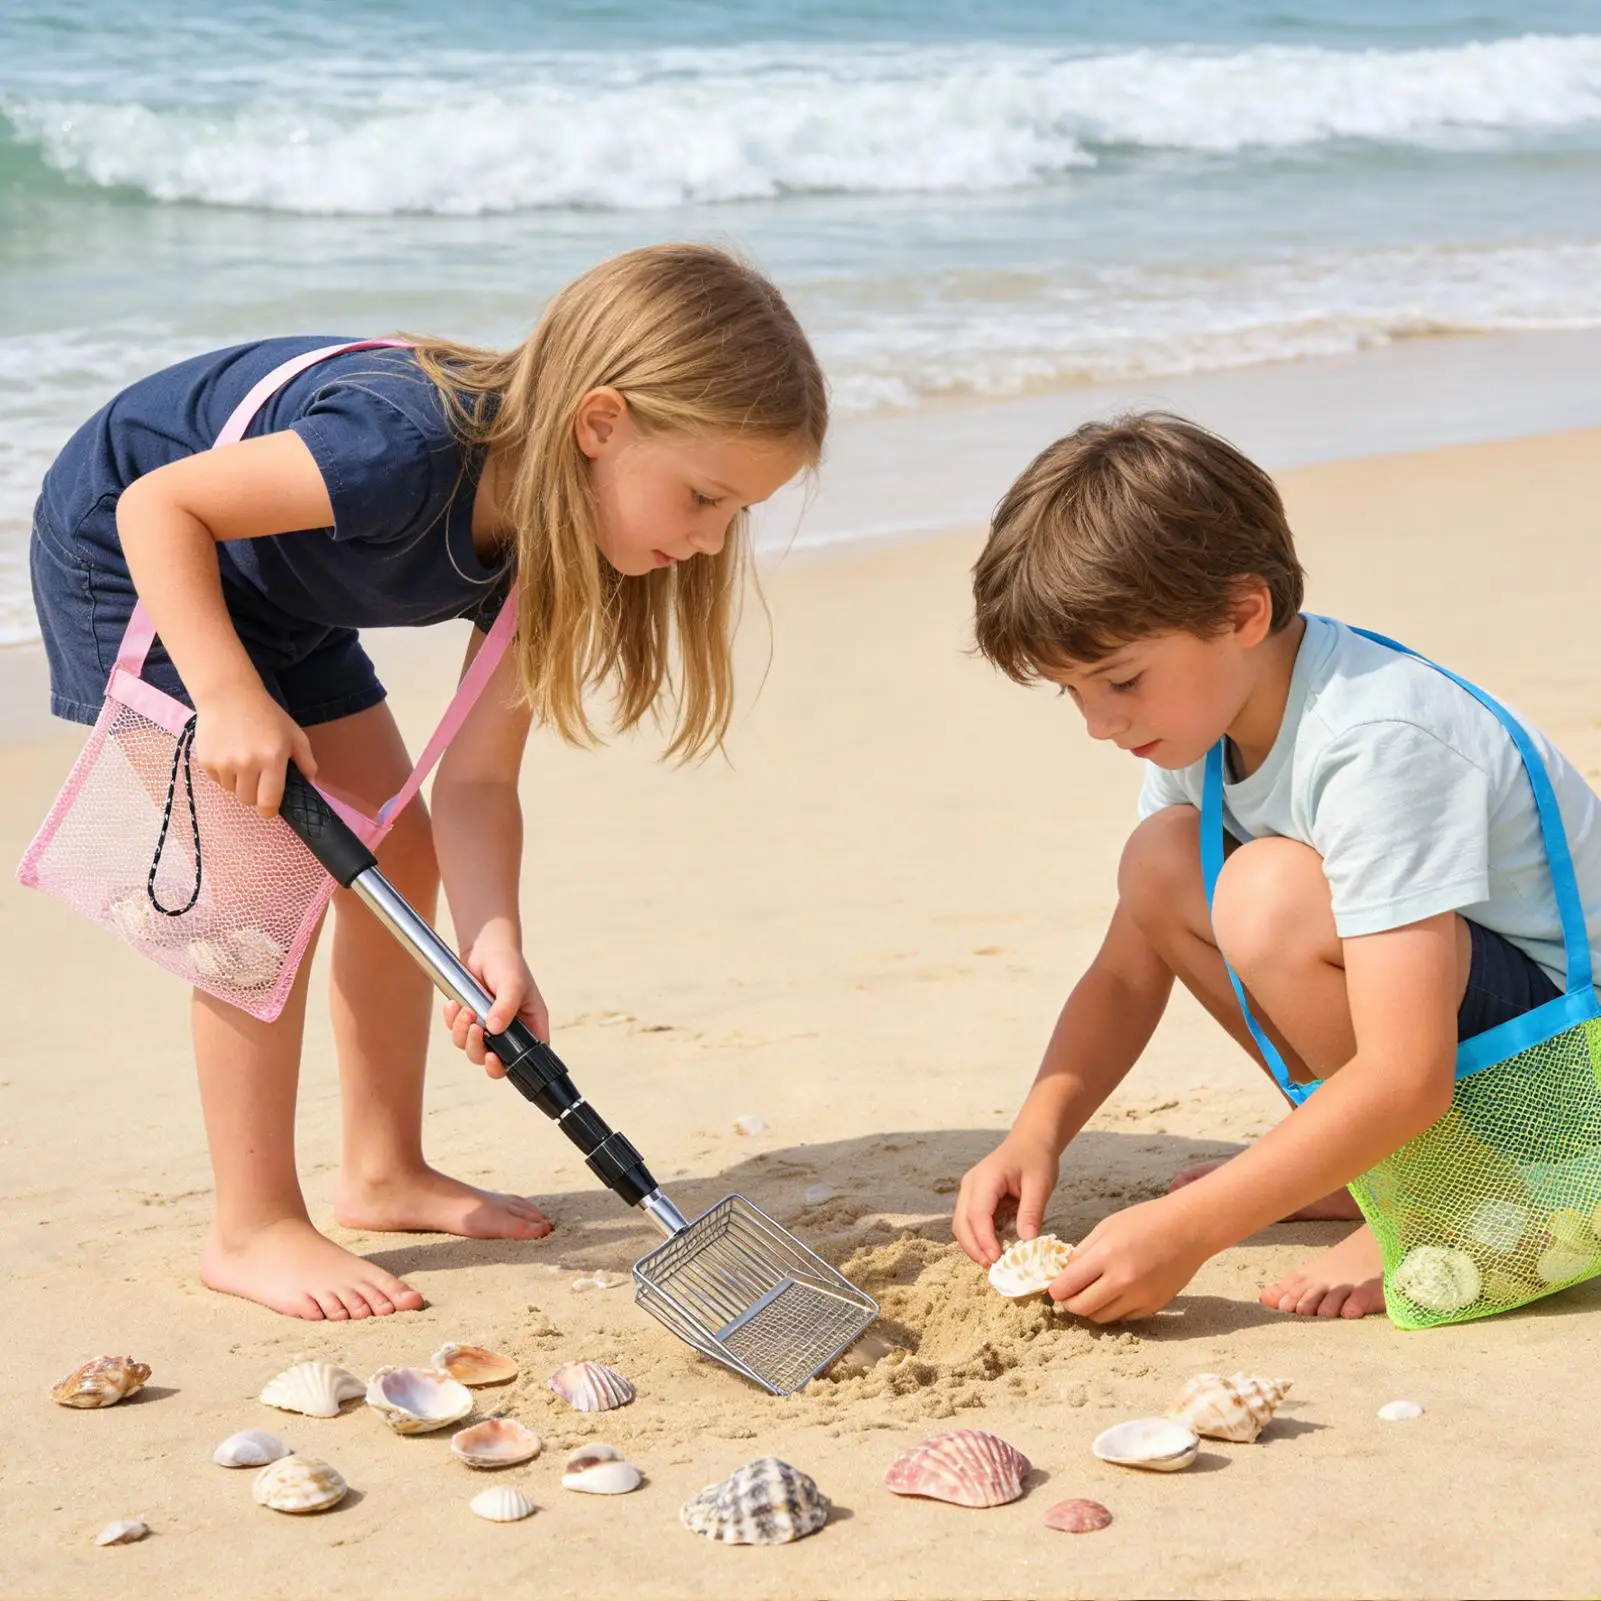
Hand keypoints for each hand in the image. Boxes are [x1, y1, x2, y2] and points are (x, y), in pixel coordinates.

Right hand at [193, 682, 315, 816]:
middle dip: (255, 794)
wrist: (228, 695)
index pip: (269, 801)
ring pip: (232, 791)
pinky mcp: (206, 761)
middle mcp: (247, 764)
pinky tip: (229, 754)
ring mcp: (224, 763)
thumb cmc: (266, 715)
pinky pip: (217, 781)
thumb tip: (310, 782)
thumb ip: (306, 760)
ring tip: (243, 761)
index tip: (270, 809)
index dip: (270, 810)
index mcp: (272, 759)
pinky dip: (224, 774)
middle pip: (249, 800)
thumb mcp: (294, 734)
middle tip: (258, 778)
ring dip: (239, 783)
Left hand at [443, 944, 549, 1077]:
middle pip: (492, 1060)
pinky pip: (456, 1033)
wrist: (485, 947)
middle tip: (476, 1029)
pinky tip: (455, 1004)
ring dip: (463, 1033)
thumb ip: (507, 1007)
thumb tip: (494, 1029)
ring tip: (465, 1009)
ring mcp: (488, 1028)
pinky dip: (452, 1021)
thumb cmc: (508, 964)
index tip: (493, 1057)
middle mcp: (510, 1032)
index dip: (509, 1067)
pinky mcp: (470, 1021)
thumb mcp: (513, 983)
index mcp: (529, 1026)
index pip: (524, 1058)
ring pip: (470, 1048)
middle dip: (478, 1048)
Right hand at [951, 1129, 1060, 1266]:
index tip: (996, 1259)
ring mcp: (969, 1191)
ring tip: (992, 1263)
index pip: (977, 1214)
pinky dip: (977, 1238)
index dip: (984, 1239)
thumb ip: (1032, 1211)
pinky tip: (992, 1250)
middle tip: (992, 1268)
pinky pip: (969, 1222)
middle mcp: (971, 1185)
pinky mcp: (974, 1198)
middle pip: (961, 1222)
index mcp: (986, 1178)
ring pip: (961, 1224)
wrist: (1030, 1141)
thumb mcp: (1040, 1184)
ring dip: (972, 1245)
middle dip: (973, 1248)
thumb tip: (1027, 1241)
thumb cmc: (1036, 1159)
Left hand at [1046, 1193, 1209, 1322]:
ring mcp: (1140, 1297)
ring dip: (1090, 1309)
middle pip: (1081, 1308)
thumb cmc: (1146, 1221)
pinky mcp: (1154, 1307)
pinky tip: (1113, 1296)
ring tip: (1089, 1295)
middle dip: (1069, 1303)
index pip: (1068, 1285)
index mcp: (1107, 1255)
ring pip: (1101, 1318)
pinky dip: (1113, 1310)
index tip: (1053, 1288)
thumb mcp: (1107, 1227)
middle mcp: (1122, 1281)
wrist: (1188, 1229)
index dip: (1055, 1290)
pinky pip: (1123, 1318)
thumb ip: (1083, 1252)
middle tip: (1067, 1295)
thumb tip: (1064, 1274)